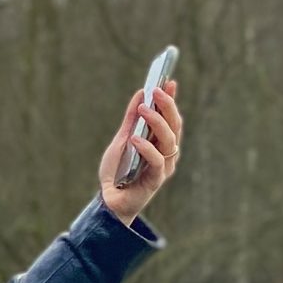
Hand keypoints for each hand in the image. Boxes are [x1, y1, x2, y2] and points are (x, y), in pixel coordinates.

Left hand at [99, 77, 181, 226]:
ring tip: (143, 109)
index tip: (169, 81)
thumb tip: (140, 94)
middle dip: (167, 106)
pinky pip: (156, 161)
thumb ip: (131, 120)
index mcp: (160, 143)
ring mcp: (163, 167)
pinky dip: (146, 147)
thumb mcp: (121, 140)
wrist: (109, 201)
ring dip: (157, 122)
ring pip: (169, 140)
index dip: (171, 100)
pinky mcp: (155, 180)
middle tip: (156, 90)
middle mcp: (166, 153)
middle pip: (174, 126)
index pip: (170, 117)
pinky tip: (135, 138)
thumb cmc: (117, 172)